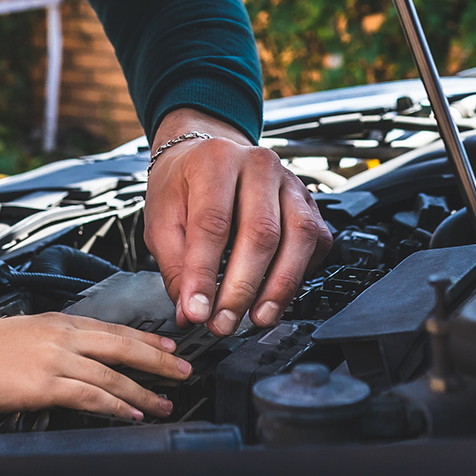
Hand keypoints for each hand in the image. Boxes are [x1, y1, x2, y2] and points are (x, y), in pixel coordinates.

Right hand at [0, 314, 188, 421]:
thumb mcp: (20, 333)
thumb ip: (49, 342)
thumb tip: (69, 359)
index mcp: (56, 320)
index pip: (111, 328)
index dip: (144, 338)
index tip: (168, 346)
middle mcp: (62, 334)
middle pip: (123, 346)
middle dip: (158, 360)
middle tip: (185, 370)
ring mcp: (56, 358)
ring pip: (113, 375)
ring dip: (143, 391)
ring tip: (165, 402)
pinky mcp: (46, 383)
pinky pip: (92, 396)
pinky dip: (116, 405)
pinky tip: (132, 413)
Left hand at [144, 109, 333, 336]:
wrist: (207, 154)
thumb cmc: (184, 184)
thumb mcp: (161, 217)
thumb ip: (174, 264)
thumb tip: (190, 310)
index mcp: (216, 161)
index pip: (213, 223)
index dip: (204, 273)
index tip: (197, 310)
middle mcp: (259, 166)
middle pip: (261, 233)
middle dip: (242, 288)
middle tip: (223, 322)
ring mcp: (290, 182)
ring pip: (298, 237)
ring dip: (278, 287)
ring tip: (257, 318)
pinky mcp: (309, 203)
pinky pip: (315, 242)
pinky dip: (299, 275)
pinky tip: (277, 296)